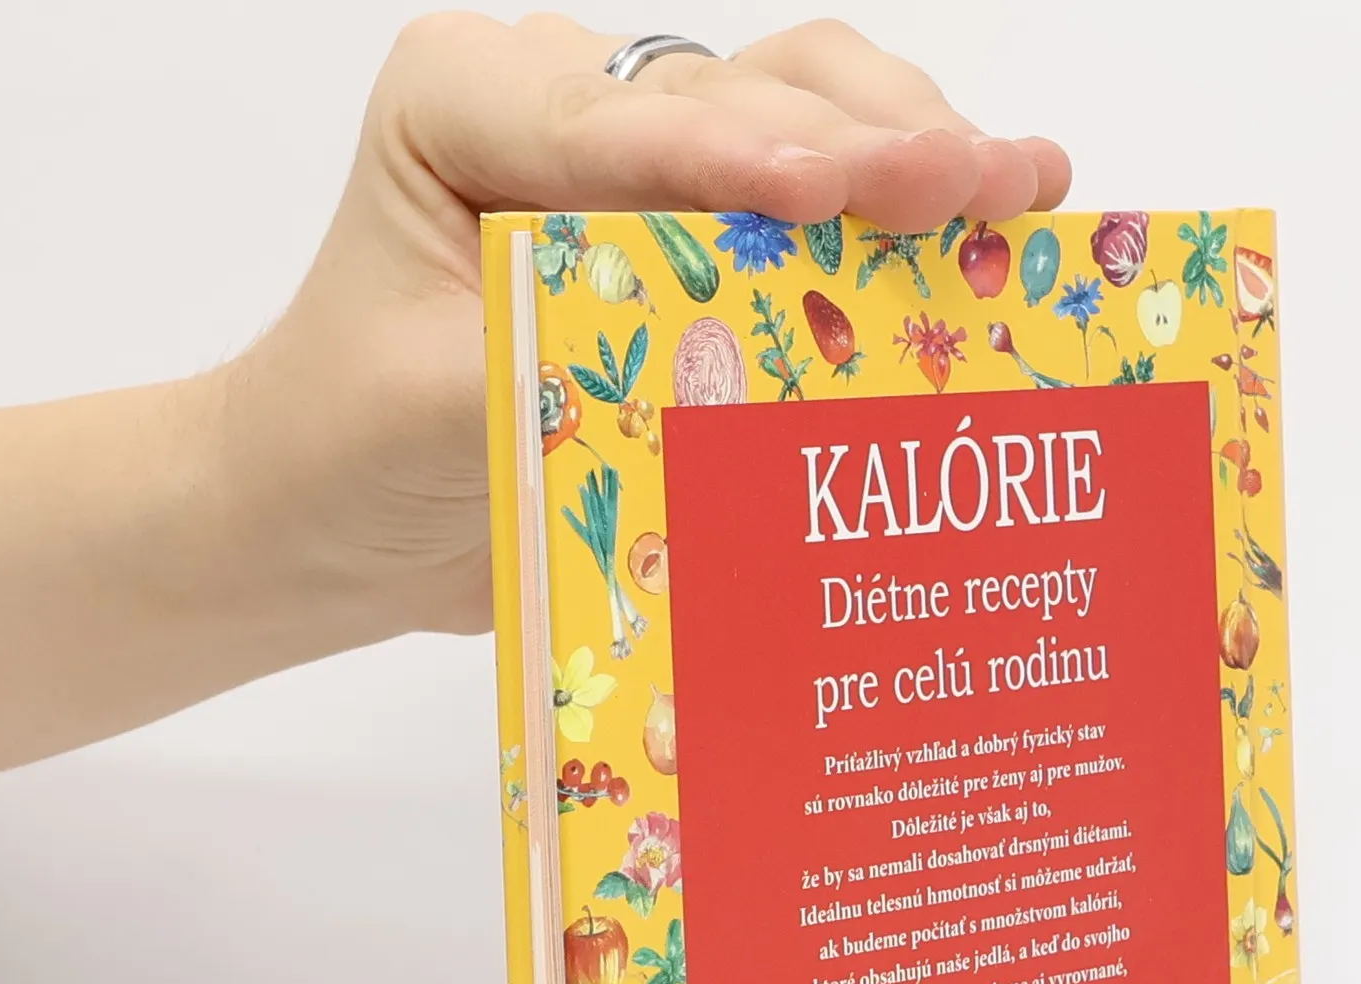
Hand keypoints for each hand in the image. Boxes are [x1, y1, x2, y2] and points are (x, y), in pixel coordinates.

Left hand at [230, 14, 1071, 646]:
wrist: (338, 513)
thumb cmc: (347, 447)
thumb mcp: (429, 408)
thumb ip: (557, 361)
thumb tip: (708, 368)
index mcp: (469, 103)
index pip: (625, 125)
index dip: (742, 153)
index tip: (837, 190)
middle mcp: (566, 109)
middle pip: (744, 92)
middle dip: (871, 142)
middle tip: (988, 184)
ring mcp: (643, 169)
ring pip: (800, 115)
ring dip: (912, 153)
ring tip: (1022, 190)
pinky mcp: (697, 241)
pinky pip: (809, 211)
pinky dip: (896, 223)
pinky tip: (985, 226)